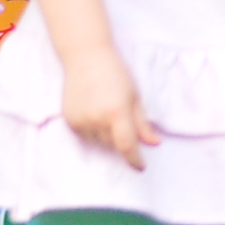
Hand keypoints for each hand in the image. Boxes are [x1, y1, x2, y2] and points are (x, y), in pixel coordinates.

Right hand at [60, 47, 159, 169]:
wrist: (86, 57)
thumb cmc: (116, 73)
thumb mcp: (135, 96)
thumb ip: (142, 123)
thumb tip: (154, 144)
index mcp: (117, 112)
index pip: (126, 145)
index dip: (134, 159)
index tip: (141, 166)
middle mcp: (96, 119)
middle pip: (113, 143)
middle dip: (122, 138)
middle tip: (122, 115)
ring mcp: (81, 120)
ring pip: (99, 141)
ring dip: (107, 133)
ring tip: (107, 108)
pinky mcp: (70, 120)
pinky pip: (86, 134)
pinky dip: (93, 129)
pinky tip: (95, 109)